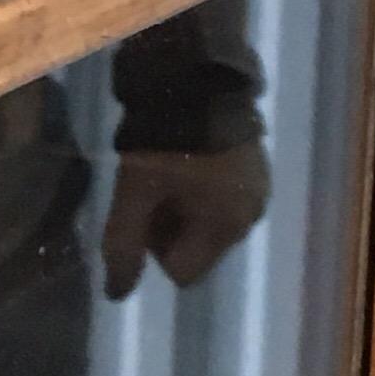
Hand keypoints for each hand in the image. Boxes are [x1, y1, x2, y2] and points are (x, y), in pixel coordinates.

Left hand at [102, 143, 272, 298]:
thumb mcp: (134, 192)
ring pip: (207, 225)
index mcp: (226, 228)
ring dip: (184, 209)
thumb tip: (116, 296)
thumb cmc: (163, 143)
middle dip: (169, 229)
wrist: (197, 80)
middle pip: (197, 250)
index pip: (182, 271)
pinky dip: (201, 191)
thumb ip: (123, 245)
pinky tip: (189, 161)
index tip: (145, 209)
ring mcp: (259, 192)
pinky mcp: (257, 169)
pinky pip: (221, 200)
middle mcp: (251, 218)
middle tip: (153, 189)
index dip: (154, 246)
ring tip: (170, 171)